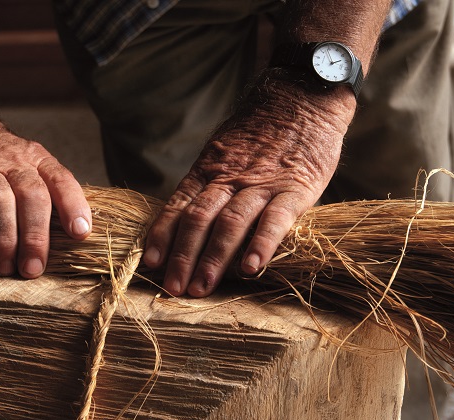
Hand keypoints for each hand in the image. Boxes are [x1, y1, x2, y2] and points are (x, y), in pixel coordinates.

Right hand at [0, 114, 91, 277]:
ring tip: (5, 269)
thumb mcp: (27, 163)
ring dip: (3, 238)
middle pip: (31, 195)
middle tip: (33, 270)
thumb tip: (68, 240)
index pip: (62, 180)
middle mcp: (13, 162)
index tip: (80, 233)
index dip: (73, 206)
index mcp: (37, 160)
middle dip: (35, 235)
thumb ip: (45, 193)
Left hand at [143, 79, 354, 296]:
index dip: (163, 236)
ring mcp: (261, 183)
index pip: (179, 205)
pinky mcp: (295, 188)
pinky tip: (250, 269)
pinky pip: (275, 219)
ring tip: (202, 287)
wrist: (302, 97)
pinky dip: (261, 244)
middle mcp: (229, 178)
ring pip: (230, 222)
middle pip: (199, 219)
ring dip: (214, 258)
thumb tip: (188, 221)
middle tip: (173, 288)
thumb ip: (210, 184)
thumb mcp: (224, 151)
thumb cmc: (260, 133)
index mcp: (209, 169)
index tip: (151, 264)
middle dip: (183, 256)